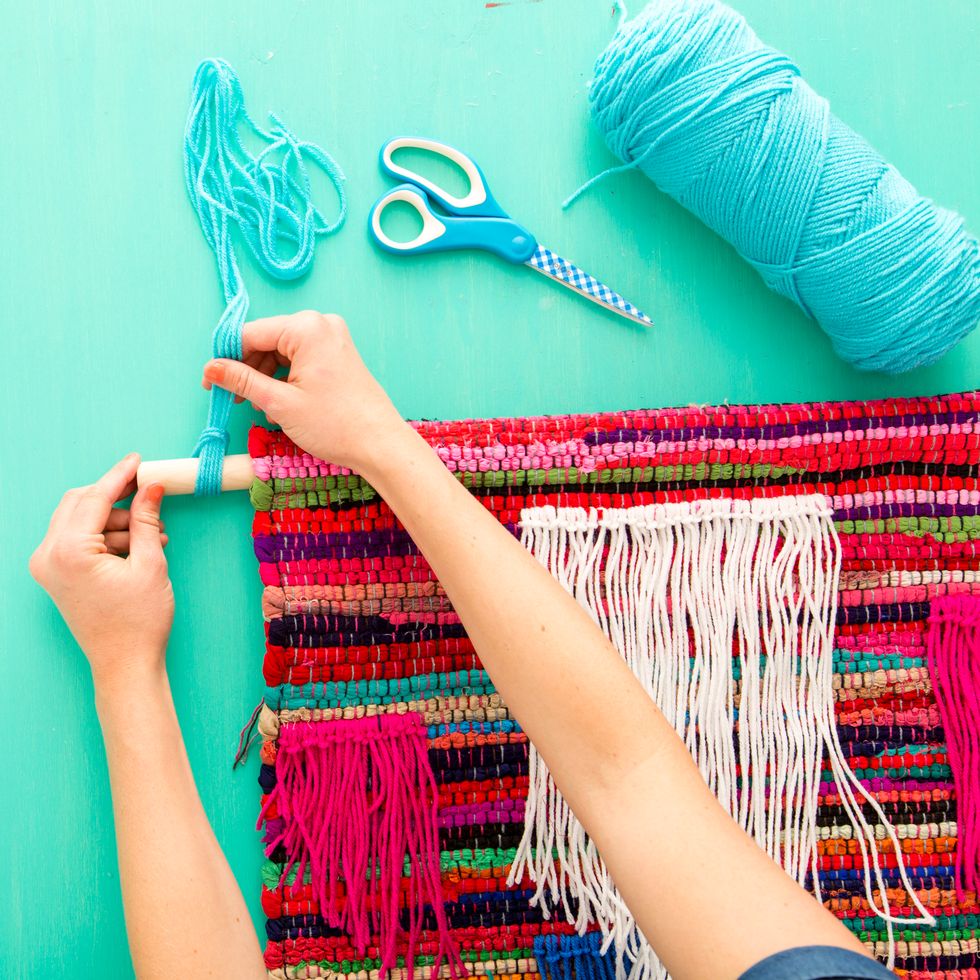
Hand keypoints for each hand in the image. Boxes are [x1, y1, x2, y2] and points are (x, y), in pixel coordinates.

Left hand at [29, 453, 173, 688]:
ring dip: (112, 519)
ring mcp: (47, 567)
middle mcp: (48, 556)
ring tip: (151, 534)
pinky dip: (103, 536)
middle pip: (78, 503)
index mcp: (68, 552)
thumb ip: (146, 519)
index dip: (119, 476)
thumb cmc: (139, 621)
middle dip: (114, 497)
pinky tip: (134, 546)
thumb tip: (151, 486)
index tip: (138, 461)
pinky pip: (75, 539)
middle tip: (146, 493)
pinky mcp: (54, 575)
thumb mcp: (151, 563)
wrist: (125, 664)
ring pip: (77, 520)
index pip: (94, 498)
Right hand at [201, 311, 405, 473]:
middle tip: (234, 399)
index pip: (250, 334)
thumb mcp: (279, 402)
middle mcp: (321, 324)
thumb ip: (242, 381)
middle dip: (247, 369)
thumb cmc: (335, 424)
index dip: (226, 358)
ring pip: (282, 351)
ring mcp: (333, 338)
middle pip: (266, 340)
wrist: (380, 444)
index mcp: (306, 327)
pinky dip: (285, 378)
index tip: (210, 382)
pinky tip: (278, 402)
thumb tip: (211, 368)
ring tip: (259, 406)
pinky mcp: (338, 354)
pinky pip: (300, 358)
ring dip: (265, 376)